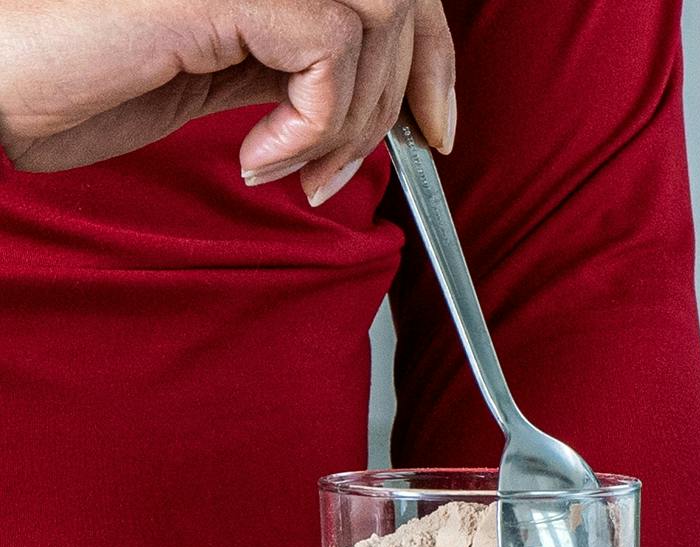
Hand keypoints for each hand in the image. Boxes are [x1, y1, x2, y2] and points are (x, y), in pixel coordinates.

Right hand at [0, 0, 453, 203]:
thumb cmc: (61, 78)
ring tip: (294, 167)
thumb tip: (366, 90)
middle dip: (416, 86)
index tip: (434, 126)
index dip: (432, 51)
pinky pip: (328, 50)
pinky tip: (258, 154)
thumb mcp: (206, 71)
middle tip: (389, 156)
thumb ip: (282, 59)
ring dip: (354, 121)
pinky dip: (313, 123)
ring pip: (373, 23)